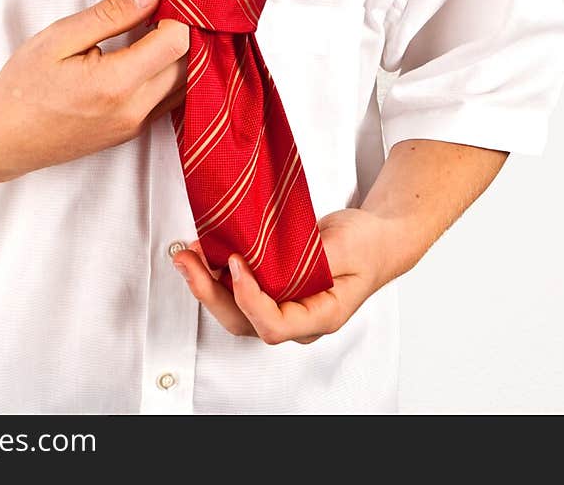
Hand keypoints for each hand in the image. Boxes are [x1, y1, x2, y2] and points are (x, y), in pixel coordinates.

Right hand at [0, 0, 188, 181]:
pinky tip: (146, 59)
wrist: (3, 140)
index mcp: (117, 83)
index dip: (175, 14)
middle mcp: (134, 110)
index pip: (178, 42)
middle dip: (180, 32)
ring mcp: (135, 126)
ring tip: (151, 32)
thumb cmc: (23, 86)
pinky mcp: (131, 134)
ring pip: (183, 85)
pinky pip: (169, 101)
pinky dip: (169, 76)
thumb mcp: (59, 38)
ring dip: (178, 56)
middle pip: (187, 63)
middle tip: (156, 10)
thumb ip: (110, 15)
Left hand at [172, 208, 386, 344]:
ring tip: (186, 254)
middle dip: (210, 293)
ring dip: (207, 283)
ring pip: (236, 309)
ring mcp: (284, 305)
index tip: (236, 264)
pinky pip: (241, 289)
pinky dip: (218, 272)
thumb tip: (273, 259)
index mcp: (320, 316)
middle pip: (244, 322)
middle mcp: (298, 318)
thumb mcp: (347, 245)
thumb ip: (314, 257)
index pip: (274, 325)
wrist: (377, 237)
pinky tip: (204, 250)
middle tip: (188, 262)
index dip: (248, 299)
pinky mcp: (274, 287)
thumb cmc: (367, 244)